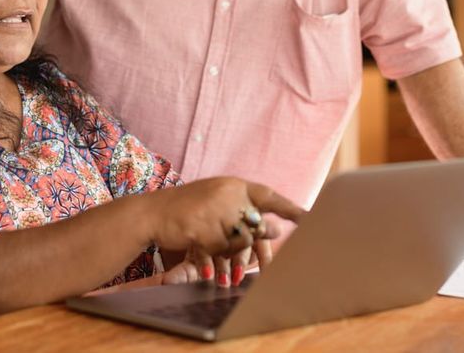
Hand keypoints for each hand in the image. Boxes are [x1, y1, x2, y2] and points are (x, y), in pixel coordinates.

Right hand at [145, 177, 301, 262]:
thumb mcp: (217, 207)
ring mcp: (214, 208)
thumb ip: (242, 217)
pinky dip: (214, 262)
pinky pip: (219, 251)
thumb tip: (276, 231)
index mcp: (233, 185)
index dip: (291, 209)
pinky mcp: (201, 226)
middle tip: (272, 268)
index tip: (312, 220)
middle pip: (256, 226)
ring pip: (239, 241)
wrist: (151, 213)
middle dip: (261, 250)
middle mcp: (227, 192)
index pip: (269, 196)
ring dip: (235, 261)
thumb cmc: (187, 212)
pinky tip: (211, 271)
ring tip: (234, 277)